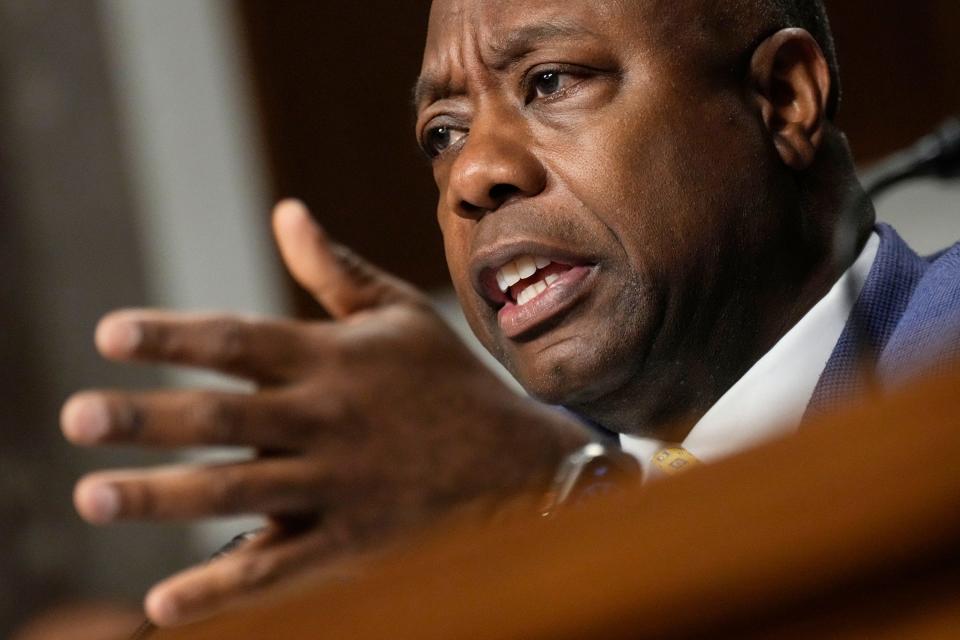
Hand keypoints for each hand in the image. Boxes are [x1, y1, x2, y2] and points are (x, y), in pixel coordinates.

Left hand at [61, 200, 590, 626]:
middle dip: (146, 418)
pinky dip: (220, 587)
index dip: (174, 336)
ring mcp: (338, 484)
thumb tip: (285, 210)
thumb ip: (333, 269)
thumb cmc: (447, 380)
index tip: (110, 334)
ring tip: (93, 496)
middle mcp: (327, 419)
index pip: (240, 341)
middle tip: (76, 417)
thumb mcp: (396, 314)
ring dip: (162, 497)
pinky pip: (279, 568)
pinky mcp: (351, 542)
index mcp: (332, 359)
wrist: (518, 462)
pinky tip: (162, 602)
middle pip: (224, 419)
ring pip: (237, 493)